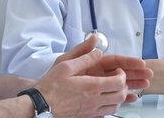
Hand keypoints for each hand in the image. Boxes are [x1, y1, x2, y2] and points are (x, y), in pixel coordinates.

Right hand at [37, 36, 151, 116]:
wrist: (40, 106)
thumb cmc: (51, 86)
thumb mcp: (66, 65)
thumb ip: (85, 57)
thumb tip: (98, 51)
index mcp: (92, 86)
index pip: (119, 82)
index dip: (123, 75)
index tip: (118, 70)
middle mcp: (94, 100)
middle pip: (120, 96)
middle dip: (124, 86)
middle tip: (117, 80)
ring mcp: (91, 111)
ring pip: (115, 107)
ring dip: (117, 98)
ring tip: (111, 90)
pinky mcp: (86, 117)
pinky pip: (105, 114)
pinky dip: (108, 107)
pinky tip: (102, 101)